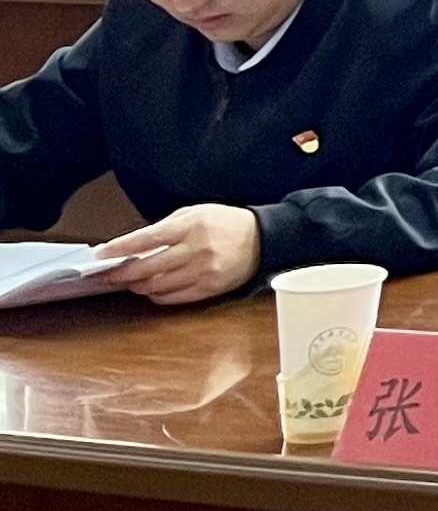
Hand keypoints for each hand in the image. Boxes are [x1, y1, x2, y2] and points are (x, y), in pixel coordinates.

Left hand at [105, 204, 262, 306]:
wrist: (263, 238)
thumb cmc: (225, 223)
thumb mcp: (197, 213)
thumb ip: (166, 228)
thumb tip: (133, 248)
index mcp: (191, 225)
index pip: (146, 239)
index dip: (120, 248)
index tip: (101, 254)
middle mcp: (196, 249)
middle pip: (147, 267)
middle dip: (123, 272)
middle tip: (108, 274)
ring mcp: (203, 271)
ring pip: (158, 285)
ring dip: (138, 285)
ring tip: (130, 281)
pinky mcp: (209, 288)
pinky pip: (173, 297)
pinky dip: (156, 295)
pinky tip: (151, 289)